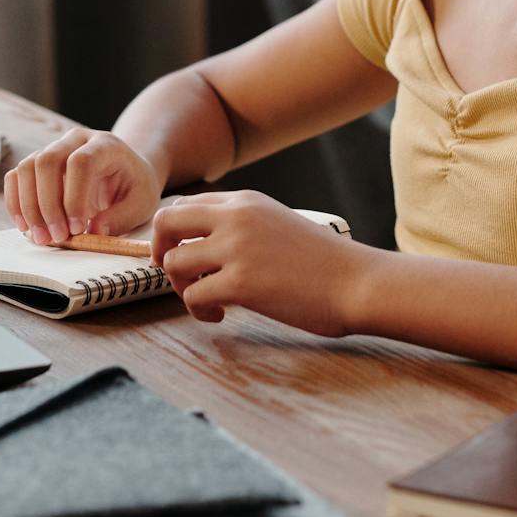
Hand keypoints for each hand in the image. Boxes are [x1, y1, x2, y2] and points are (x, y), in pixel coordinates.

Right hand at [5, 128, 162, 244]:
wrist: (127, 171)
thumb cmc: (135, 186)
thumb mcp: (141, 203)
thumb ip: (120, 217)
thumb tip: (93, 231)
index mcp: (105, 145)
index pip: (81, 162)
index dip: (74, 197)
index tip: (77, 228)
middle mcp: (76, 140)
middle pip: (47, 161)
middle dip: (47, 205)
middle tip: (56, 237)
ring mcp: (54, 148)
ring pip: (26, 168)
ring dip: (28, 207)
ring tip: (41, 237)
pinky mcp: (38, 162)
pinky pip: (16, 177)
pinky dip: (16, 203)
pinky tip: (26, 227)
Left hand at [149, 191, 370, 336]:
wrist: (358, 281)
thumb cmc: (325, 263)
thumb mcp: (279, 224)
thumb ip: (244, 225)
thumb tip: (206, 243)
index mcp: (246, 200)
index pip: (185, 205)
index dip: (175, 234)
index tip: (186, 256)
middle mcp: (236, 216)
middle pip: (165, 222)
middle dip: (159, 251)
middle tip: (179, 275)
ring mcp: (236, 248)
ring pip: (173, 261)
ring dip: (181, 287)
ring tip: (208, 301)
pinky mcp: (240, 282)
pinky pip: (192, 295)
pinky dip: (198, 310)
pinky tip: (221, 316)